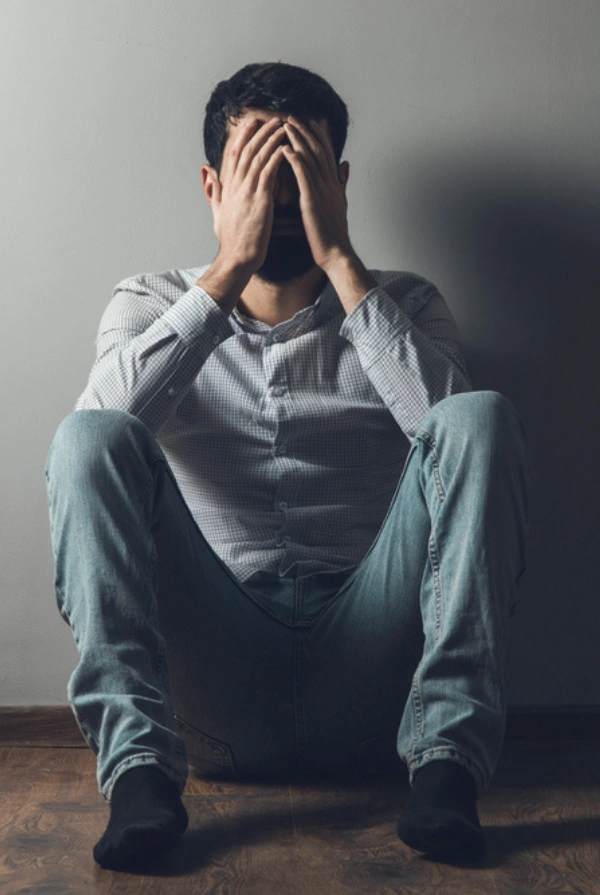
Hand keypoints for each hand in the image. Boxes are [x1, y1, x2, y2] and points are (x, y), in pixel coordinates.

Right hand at [208, 117, 287, 272]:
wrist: (237, 258)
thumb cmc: (231, 240)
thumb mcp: (217, 212)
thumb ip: (213, 191)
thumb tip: (208, 172)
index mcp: (227, 188)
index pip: (234, 155)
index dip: (243, 137)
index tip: (252, 124)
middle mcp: (236, 186)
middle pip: (246, 150)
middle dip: (259, 131)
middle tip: (271, 118)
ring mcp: (247, 191)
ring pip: (258, 156)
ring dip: (271, 139)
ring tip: (282, 126)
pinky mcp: (260, 200)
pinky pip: (269, 172)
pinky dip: (277, 157)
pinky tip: (285, 146)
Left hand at [281, 117, 354, 270]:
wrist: (336, 253)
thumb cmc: (334, 234)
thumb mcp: (340, 203)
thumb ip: (342, 182)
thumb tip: (346, 165)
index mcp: (334, 184)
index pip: (326, 154)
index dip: (319, 135)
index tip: (310, 120)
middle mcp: (329, 184)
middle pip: (318, 150)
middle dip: (305, 131)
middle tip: (292, 116)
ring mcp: (322, 191)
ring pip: (310, 159)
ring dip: (298, 139)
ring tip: (286, 124)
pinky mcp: (312, 201)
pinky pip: (303, 176)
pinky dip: (295, 160)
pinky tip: (286, 148)